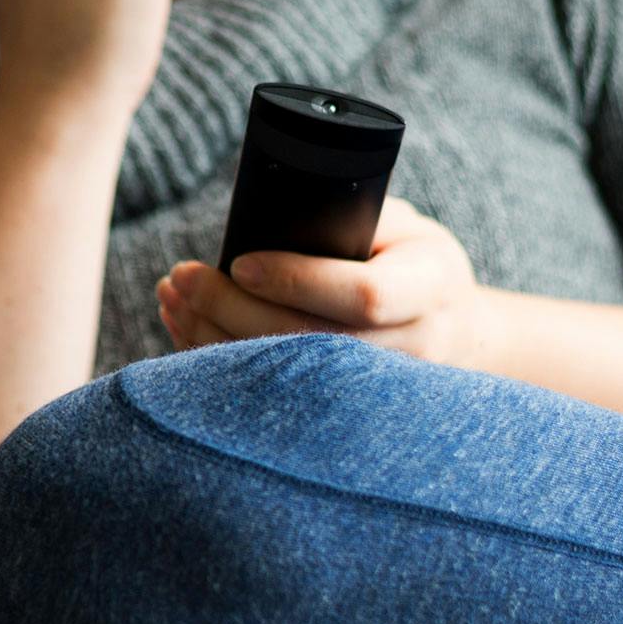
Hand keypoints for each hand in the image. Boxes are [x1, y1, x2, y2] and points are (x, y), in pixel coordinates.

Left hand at [156, 199, 496, 369]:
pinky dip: (217, 362)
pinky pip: (271, 394)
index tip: (239, 261)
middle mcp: (413, 345)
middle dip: (234, 309)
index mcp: (430, 287)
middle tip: (183, 277)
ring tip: (173, 296)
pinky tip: (183, 329)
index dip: (296, 281)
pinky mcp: (341, 411)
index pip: (364, 295)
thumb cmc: (414, 262)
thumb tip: (278, 212)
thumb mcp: (406, 226)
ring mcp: (380, 390)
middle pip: (310, 342)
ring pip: (285, 378)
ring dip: (214, 338)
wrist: (449, 332)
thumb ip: (357, 218)